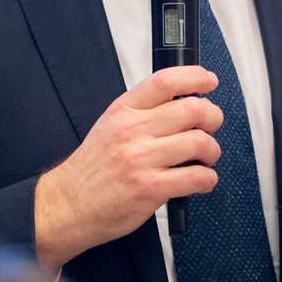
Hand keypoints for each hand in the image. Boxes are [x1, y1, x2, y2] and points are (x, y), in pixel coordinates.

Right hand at [35, 67, 223, 268]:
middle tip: (211, 127)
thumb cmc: (92, 169)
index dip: (195, 76)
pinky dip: (208, 179)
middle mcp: (133, 131)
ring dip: (212, 152)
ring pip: (201, 143)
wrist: (68, 204)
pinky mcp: (151, 188)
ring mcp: (142, 159)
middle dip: (213, 118)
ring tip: (205, 159)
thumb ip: (142, 113)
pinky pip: (197, 177)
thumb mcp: (110, 126)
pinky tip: (200, 180)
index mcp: (123, 110)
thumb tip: (183, 105)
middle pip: (193, 109)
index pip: (165, 81)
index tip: (209, 81)